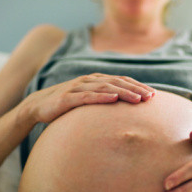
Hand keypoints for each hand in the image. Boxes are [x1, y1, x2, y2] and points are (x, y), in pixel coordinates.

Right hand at [22, 73, 155, 124]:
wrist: (38, 106)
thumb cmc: (67, 106)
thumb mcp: (88, 102)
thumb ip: (104, 102)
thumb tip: (125, 111)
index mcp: (96, 80)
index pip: (121, 80)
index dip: (138, 86)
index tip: (153, 95)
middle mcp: (89, 80)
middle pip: (117, 82)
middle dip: (136, 89)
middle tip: (151, 98)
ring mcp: (78, 87)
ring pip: (105, 87)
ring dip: (123, 92)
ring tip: (138, 99)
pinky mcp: (67, 97)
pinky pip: (87, 96)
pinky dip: (101, 97)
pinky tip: (113, 99)